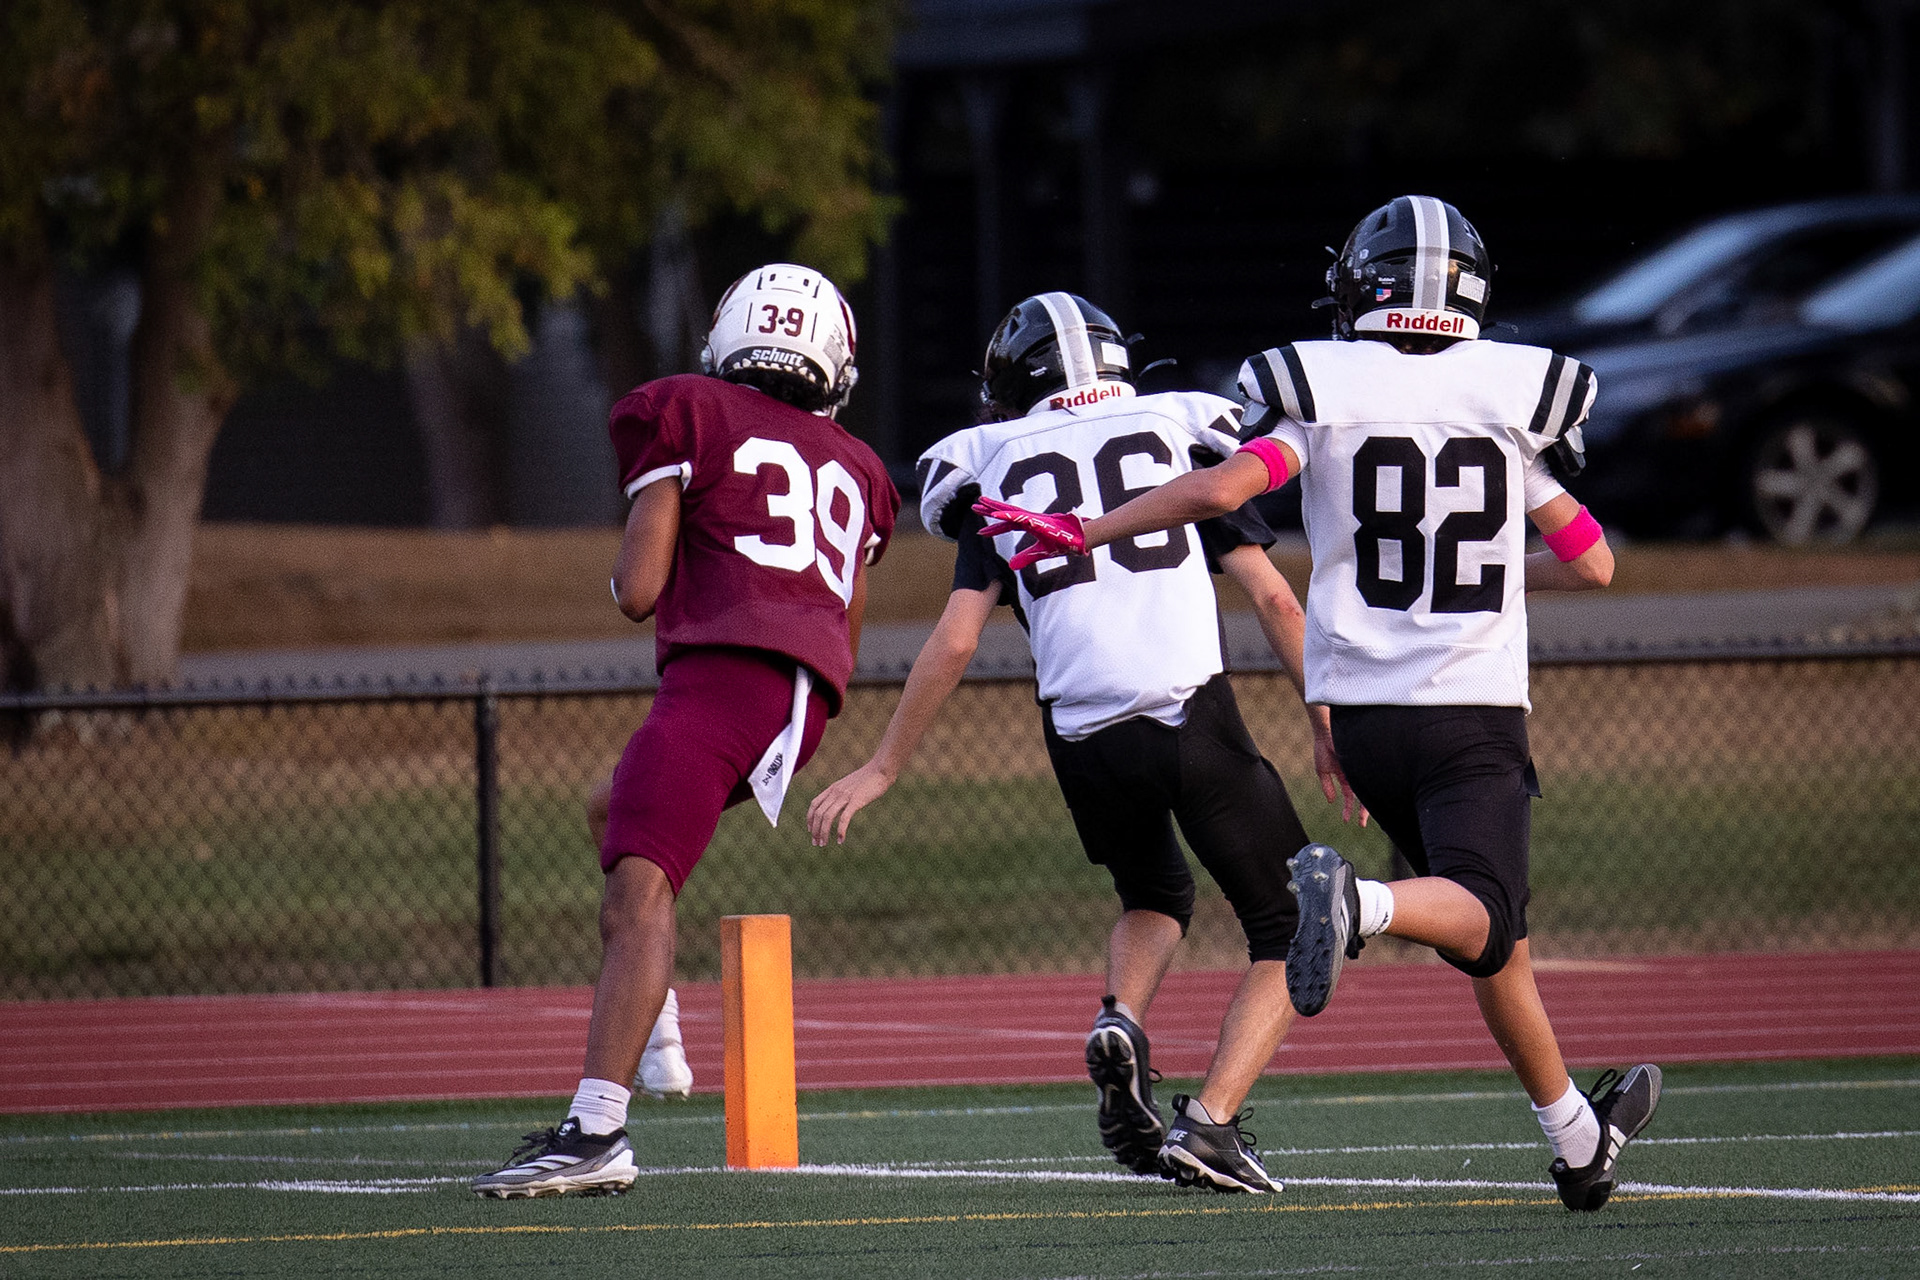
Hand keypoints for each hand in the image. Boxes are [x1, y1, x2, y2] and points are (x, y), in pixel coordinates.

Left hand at [807, 762, 895, 845]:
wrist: (881, 769)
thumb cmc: (869, 778)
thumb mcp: (850, 784)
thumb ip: (843, 793)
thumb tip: (840, 803)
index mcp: (833, 788)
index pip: (814, 805)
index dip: (810, 819)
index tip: (811, 831)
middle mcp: (836, 792)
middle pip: (819, 813)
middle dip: (815, 830)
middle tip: (817, 843)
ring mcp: (845, 796)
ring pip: (827, 817)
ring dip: (823, 832)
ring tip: (824, 843)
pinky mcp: (856, 800)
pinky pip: (844, 818)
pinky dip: (840, 830)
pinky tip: (840, 840)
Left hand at [971, 496, 1086, 570]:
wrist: (1082, 538)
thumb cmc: (1065, 543)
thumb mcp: (1041, 553)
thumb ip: (1026, 557)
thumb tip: (1010, 566)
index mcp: (1031, 525)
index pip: (1008, 525)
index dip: (994, 528)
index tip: (980, 531)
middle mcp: (1030, 519)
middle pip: (1006, 514)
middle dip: (989, 510)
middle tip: (973, 506)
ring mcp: (1034, 518)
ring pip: (1010, 512)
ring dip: (995, 508)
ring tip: (980, 504)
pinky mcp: (1038, 521)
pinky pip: (1019, 519)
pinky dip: (1007, 517)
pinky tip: (996, 515)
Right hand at [1313, 723, 1366, 826]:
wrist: (1328, 732)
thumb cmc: (1324, 747)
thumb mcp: (1322, 770)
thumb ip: (1327, 786)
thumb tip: (1331, 801)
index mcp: (1346, 777)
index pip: (1350, 797)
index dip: (1348, 809)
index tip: (1346, 820)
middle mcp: (1356, 775)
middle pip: (1362, 797)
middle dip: (1362, 812)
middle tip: (1361, 824)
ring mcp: (1361, 770)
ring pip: (1368, 791)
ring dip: (1366, 806)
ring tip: (1364, 819)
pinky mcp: (1365, 764)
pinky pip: (1370, 780)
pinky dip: (1370, 792)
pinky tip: (1367, 803)